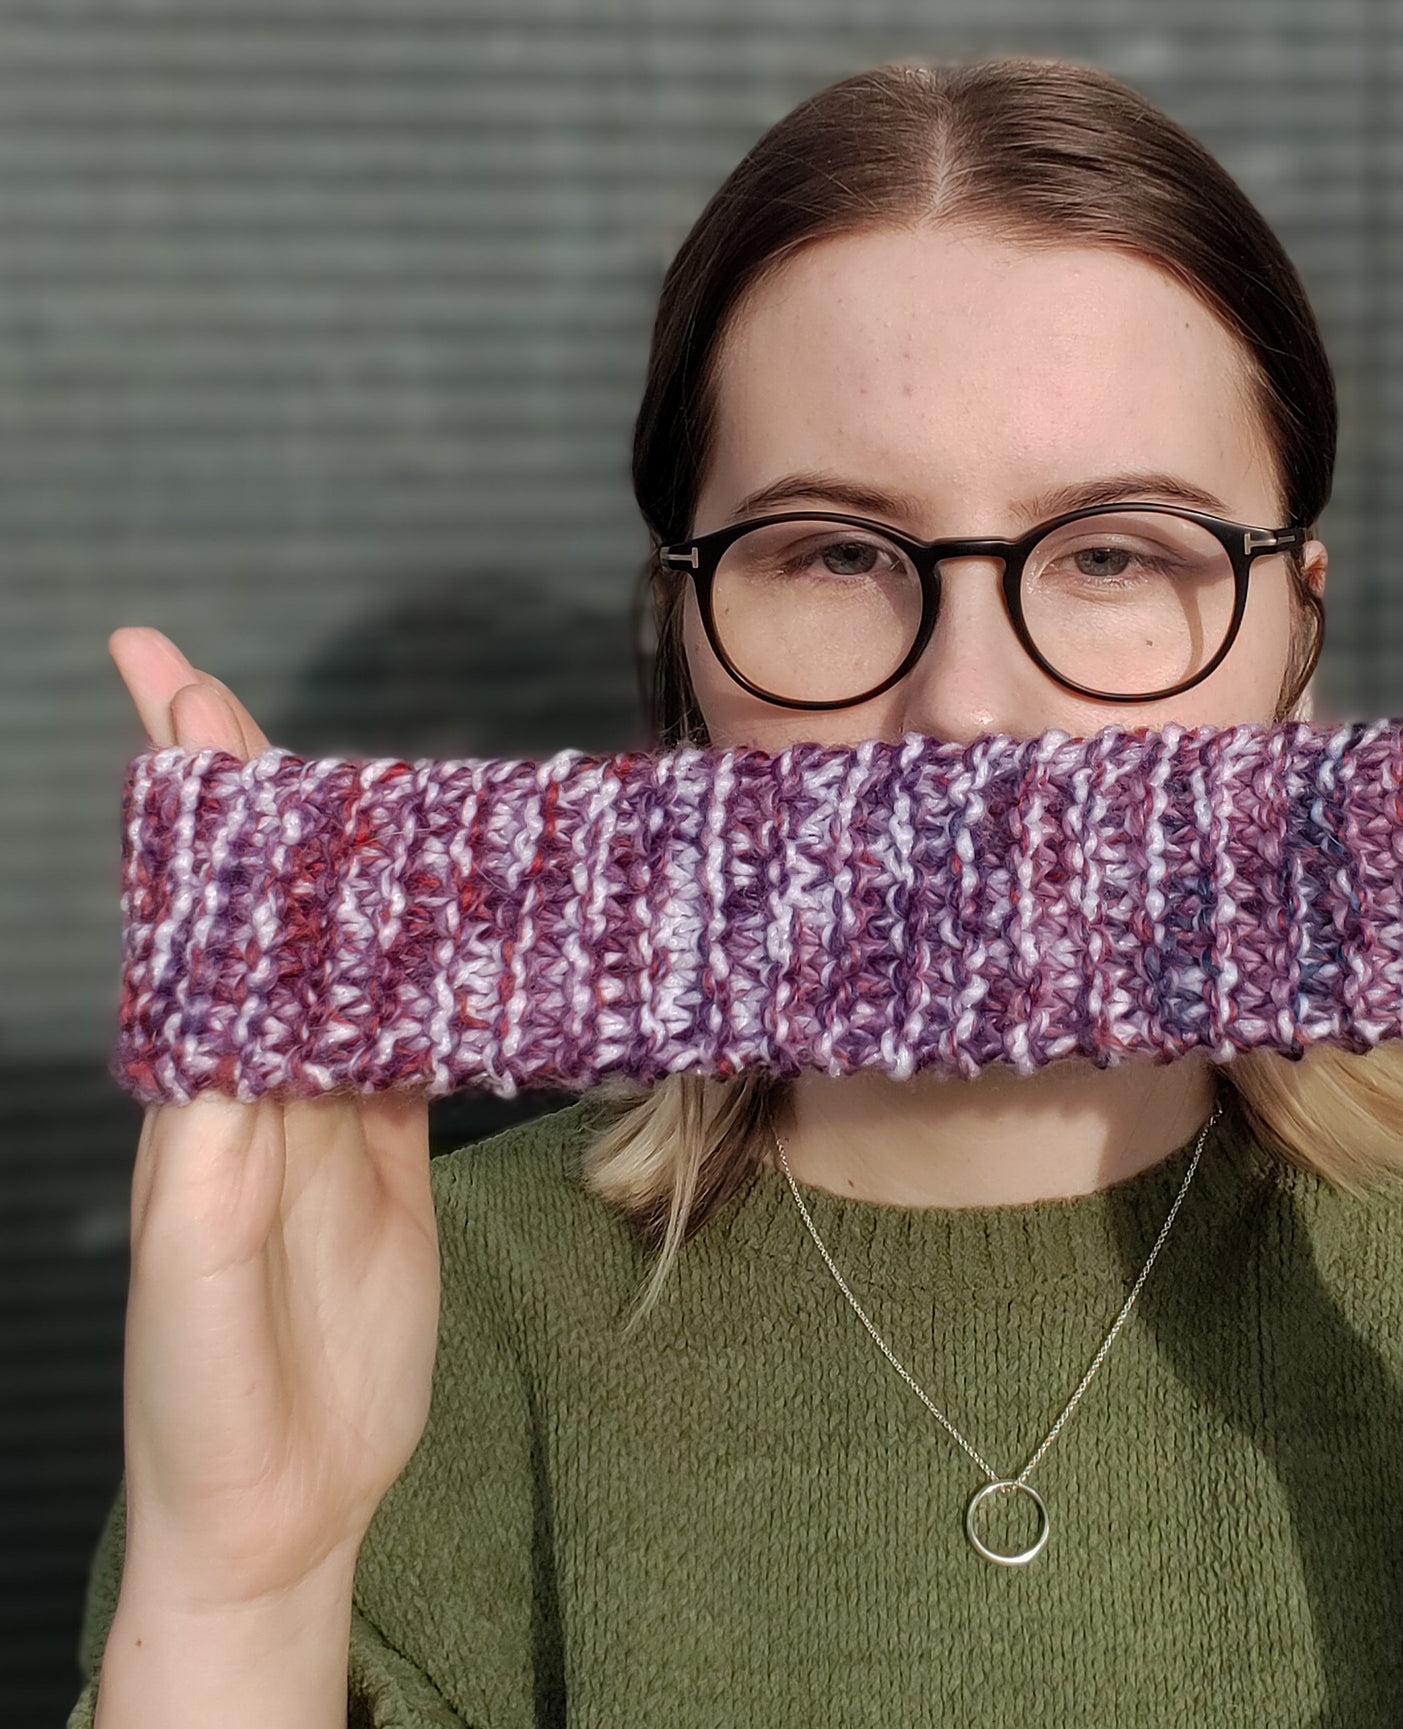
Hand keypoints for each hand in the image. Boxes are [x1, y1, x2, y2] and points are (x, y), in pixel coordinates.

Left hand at [105, 627, 440, 1605]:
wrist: (277, 1502)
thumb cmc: (208, 1406)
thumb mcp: (198, 1288)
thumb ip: (213, 1165)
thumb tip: (240, 1031)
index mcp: (196, 1100)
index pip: (193, 919)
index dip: (187, 805)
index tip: (168, 689)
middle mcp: (255, 1084)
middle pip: (256, 911)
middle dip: (241, 797)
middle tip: (212, 684)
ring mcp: (325, 1112)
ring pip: (337, 957)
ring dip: (341, 863)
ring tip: (354, 770)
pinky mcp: (388, 1149)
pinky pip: (409, 1032)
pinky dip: (429, 967)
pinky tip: (451, 923)